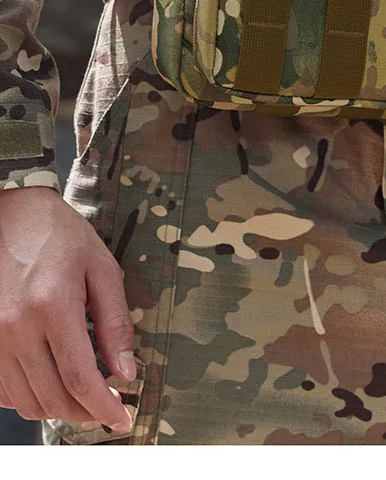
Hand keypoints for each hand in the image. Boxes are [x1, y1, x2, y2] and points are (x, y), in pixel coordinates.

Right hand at [0, 186, 134, 431]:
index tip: (122, 419)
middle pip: (52, 397)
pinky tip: (49, 382)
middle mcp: (16, 328)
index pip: (79, 378)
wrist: (9, 213)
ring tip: (81, 397)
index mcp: (52, 306)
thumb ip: (115, 322)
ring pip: (25, 400)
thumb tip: (126, 370)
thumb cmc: (58, 234)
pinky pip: (2, 390)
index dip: (103, 407)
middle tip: (106, 408)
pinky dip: (28, 397)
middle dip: (85, 412)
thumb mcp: (101, 267)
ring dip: (57, 409)